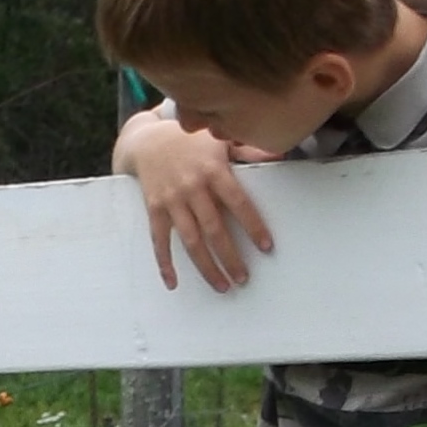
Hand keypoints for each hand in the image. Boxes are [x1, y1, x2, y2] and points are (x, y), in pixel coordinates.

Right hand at [115, 108, 274, 291]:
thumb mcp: (220, 140)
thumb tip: (279, 152)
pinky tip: (173, 282)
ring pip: (191, 240)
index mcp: (213, 170)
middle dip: (230, 257)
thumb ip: (248, 151)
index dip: (253, 225)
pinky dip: (164, 263)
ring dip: (206, 267)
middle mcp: (192, 187)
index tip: (266, 247)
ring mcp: (172, 200)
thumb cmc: (190, 142)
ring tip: (222, 286)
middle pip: (214, 229)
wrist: (147, 140)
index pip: (238, 202)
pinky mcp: (154, 208)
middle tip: (243, 279)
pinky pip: (159, 240)